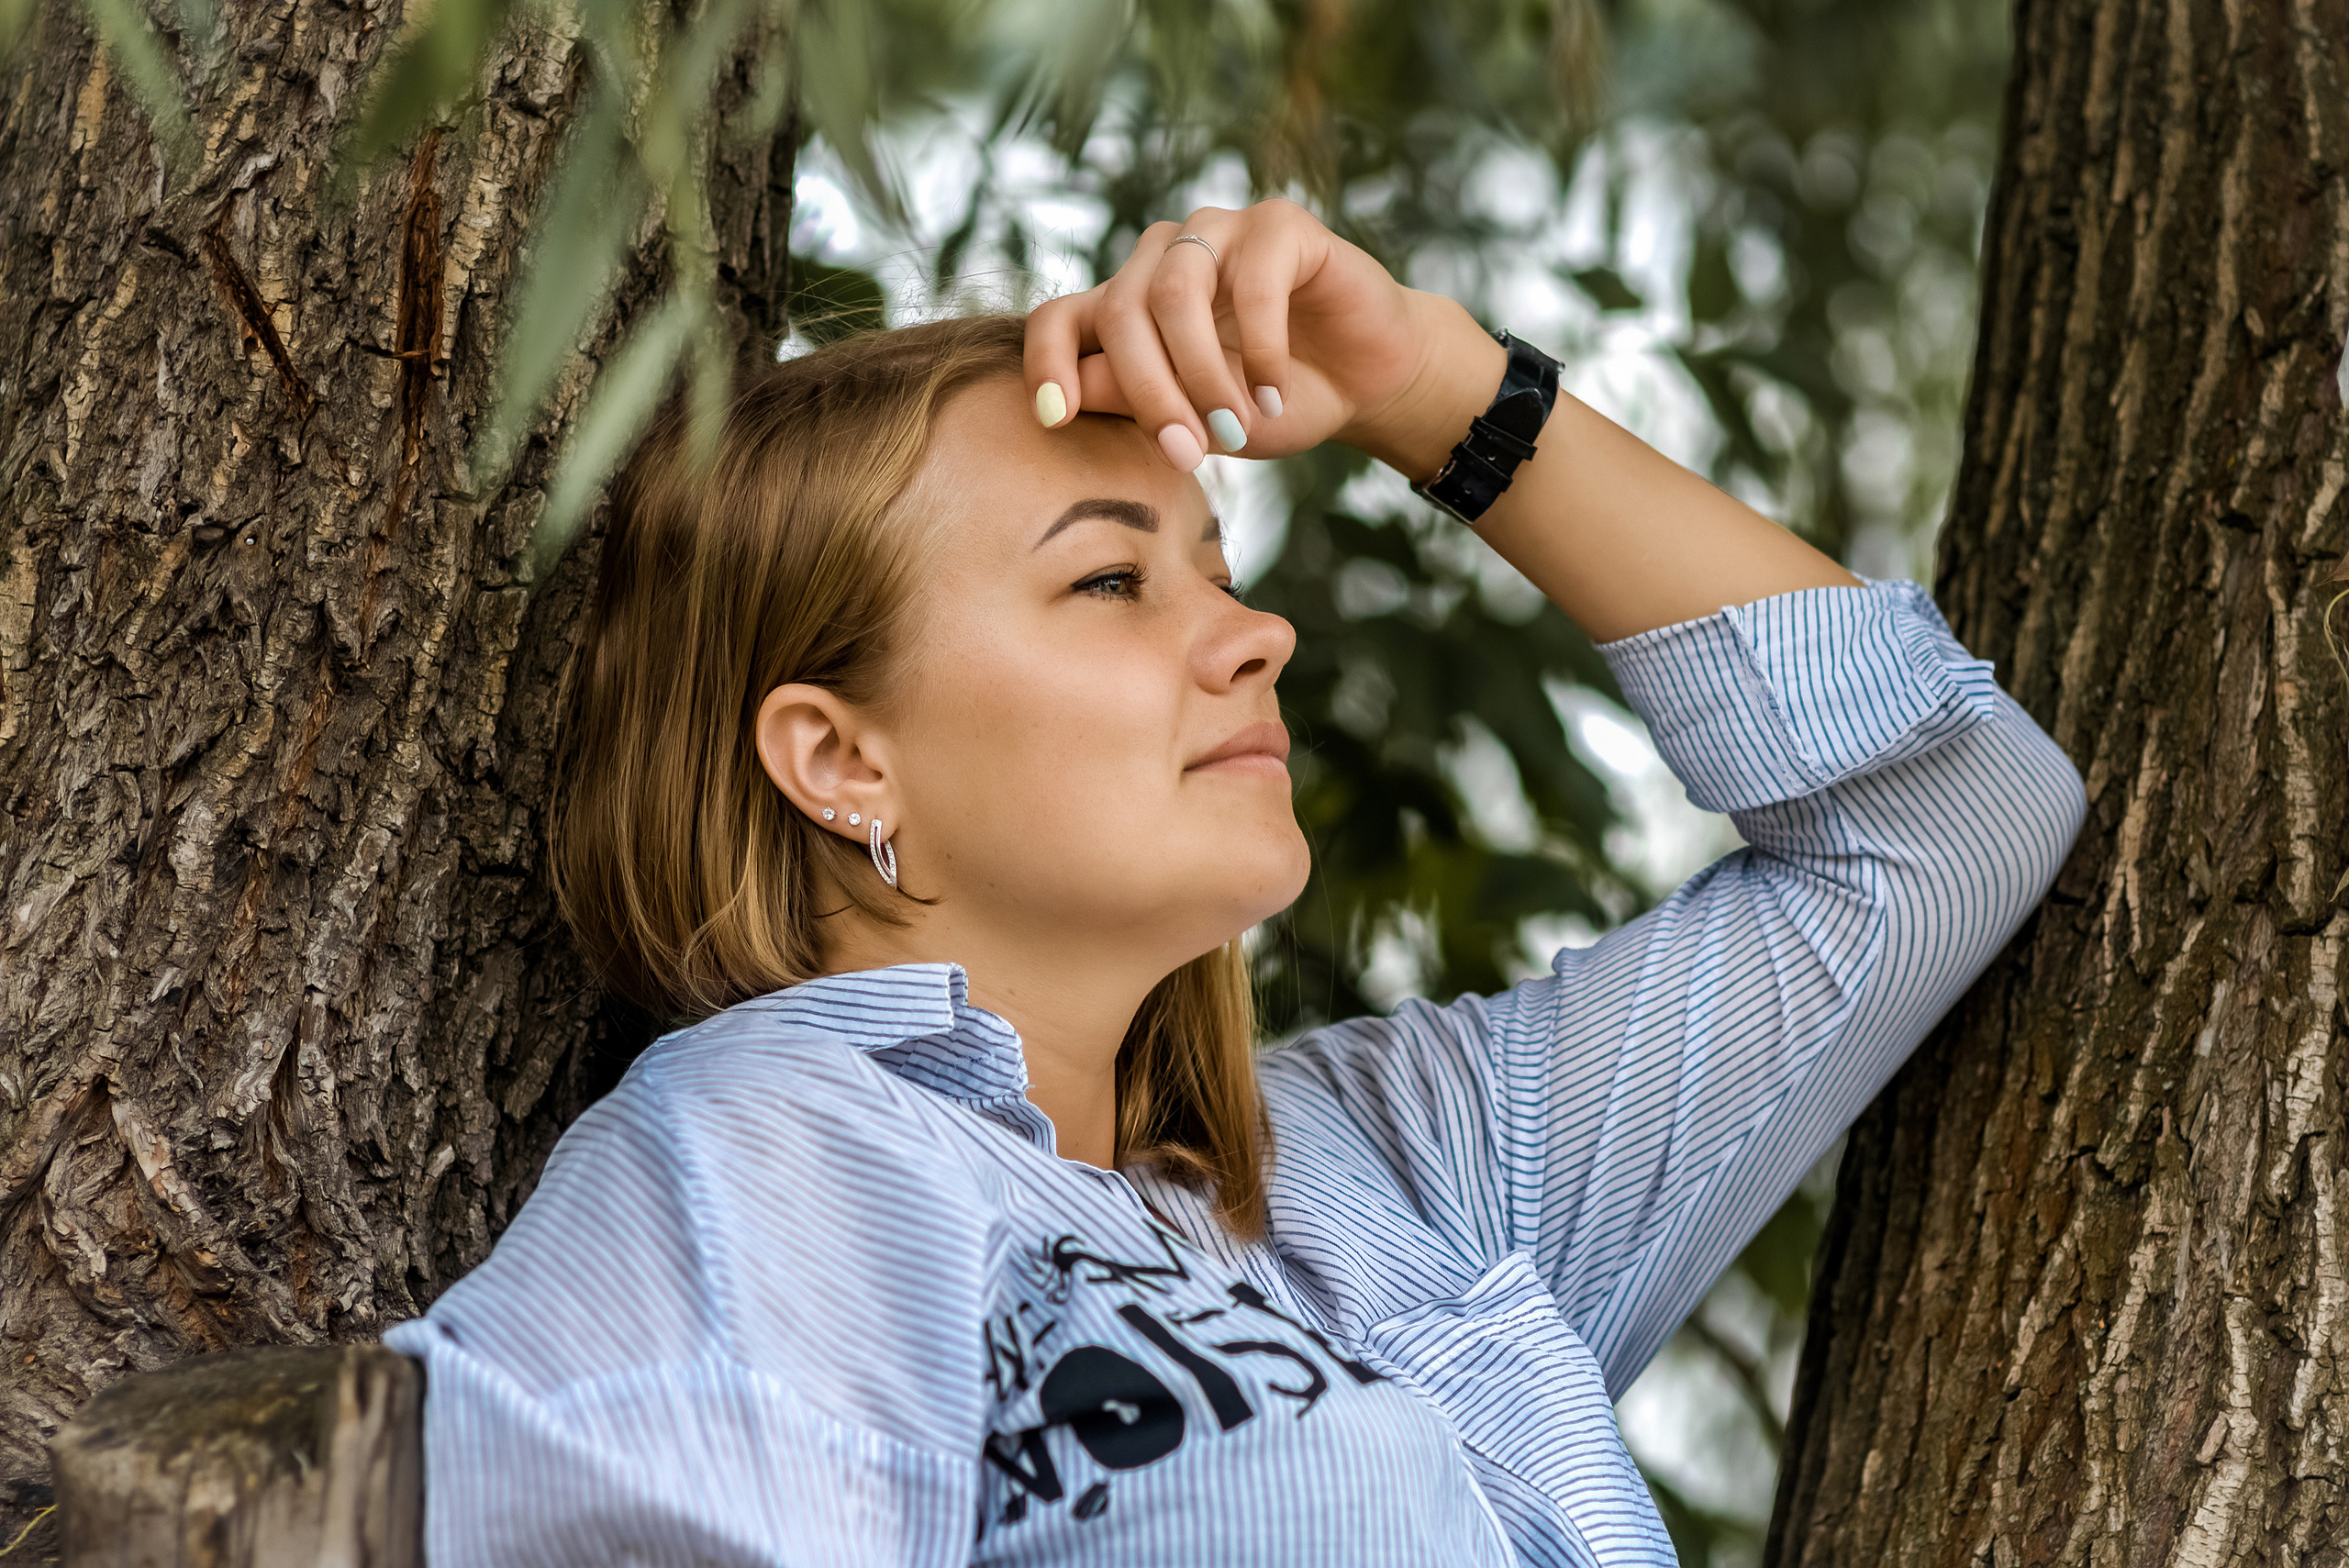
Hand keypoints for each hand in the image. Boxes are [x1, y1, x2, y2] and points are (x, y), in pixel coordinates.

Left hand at [1022, 199, 1504, 476]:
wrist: (1365, 383)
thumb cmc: (1273, 405)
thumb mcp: (1195, 421)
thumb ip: (1133, 403)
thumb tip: (1070, 398)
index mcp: (1128, 302)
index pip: (1059, 317)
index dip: (1046, 363)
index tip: (1054, 420)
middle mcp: (1163, 257)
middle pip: (1121, 312)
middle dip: (1150, 393)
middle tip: (1187, 454)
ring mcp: (1218, 231)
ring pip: (1174, 293)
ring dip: (1202, 373)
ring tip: (1237, 427)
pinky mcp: (1279, 224)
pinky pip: (1251, 282)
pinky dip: (1261, 349)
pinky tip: (1276, 393)